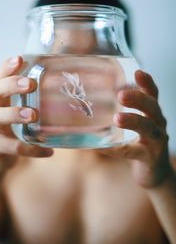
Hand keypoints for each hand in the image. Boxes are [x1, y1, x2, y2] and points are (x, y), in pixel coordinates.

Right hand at [0, 56, 52, 170]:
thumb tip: (71, 86)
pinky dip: (31, 149)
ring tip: (33, 114)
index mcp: (0, 96)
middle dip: (11, 85)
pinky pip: (12, 147)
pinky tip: (48, 151)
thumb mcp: (20, 107)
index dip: (7, 67)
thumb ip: (35, 98)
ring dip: (14, 114)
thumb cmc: (13, 124)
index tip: (19, 59)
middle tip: (30, 84)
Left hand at [103, 70, 170, 187]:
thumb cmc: (139, 143)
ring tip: (117, 118)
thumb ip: (121, 112)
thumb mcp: (135, 125)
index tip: (138, 72)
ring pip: (148, 128)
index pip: (152, 93)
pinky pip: (131, 152)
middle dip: (138, 99)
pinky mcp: (149, 158)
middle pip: (153, 107)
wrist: (154, 172)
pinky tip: (100, 147)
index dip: (147, 83)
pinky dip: (116, 149)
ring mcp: (156, 142)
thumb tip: (87, 102)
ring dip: (133, 121)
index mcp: (153, 113)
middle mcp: (158, 124)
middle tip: (121, 95)